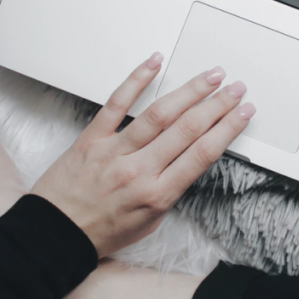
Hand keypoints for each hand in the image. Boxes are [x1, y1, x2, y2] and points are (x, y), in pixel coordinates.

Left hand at [31, 53, 254, 256]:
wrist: (54, 235)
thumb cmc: (101, 231)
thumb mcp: (150, 222)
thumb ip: (171, 190)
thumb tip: (191, 159)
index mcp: (157, 194)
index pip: (202, 154)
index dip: (228, 129)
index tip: (244, 113)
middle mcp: (138, 171)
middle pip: (187, 129)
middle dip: (217, 105)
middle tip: (235, 88)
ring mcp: (114, 152)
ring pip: (159, 113)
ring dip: (189, 91)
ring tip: (210, 76)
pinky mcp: (92, 138)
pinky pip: (116, 103)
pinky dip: (136, 79)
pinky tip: (154, 63)